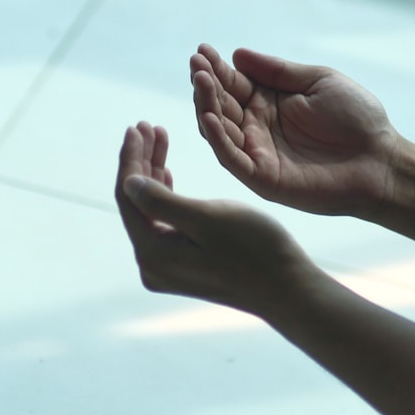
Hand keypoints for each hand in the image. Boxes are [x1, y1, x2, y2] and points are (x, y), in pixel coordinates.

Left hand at [115, 122, 314, 315]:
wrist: (288, 289)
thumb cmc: (255, 249)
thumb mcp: (208, 217)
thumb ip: (161, 200)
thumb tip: (127, 182)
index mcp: (152, 253)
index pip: (129, 195)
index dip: (130, 158)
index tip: (137, 126)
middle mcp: (152, 265)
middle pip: (136, 202)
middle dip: (140, 161)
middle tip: (147, 125)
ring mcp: (167, 269)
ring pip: (150, 209)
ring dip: (153, 173)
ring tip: (159, 137)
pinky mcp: (183, 267)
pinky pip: (164, 222)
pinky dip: (166, 193)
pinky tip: (167, 172)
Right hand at [191, 45, 402, 216]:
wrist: (381, 160)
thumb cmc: (357, 119)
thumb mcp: (318, 81)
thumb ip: (278, 72)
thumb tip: (237, 55)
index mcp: (269, 102)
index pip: (233, 83)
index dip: (216, 68)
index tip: (202, 49)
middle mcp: (257, 127)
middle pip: (220, 104)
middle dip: (205, 84)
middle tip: (196, 64)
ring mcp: (257, 153)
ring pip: (219, 130)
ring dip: (205, 106)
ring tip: (201, 82)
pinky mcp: (262, 178)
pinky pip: (232, 159)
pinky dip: (217, 139)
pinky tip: (209, 117)